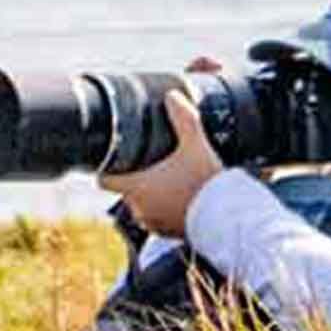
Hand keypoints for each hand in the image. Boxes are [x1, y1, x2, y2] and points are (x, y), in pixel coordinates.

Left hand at [96, 76, 223, 236]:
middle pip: (125, 189)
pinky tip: (180, 196)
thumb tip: (172, 96)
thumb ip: (183, 117)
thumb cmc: (206, 180)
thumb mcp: (196, 142)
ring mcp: (152, 223)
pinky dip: (164, 208)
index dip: (107, 167)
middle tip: (152, 161)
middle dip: (136, 177)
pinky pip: (157, 218)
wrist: (226, 215)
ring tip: (169, 178)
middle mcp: (138, 208)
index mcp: (136, 187)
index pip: (103, 179)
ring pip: (141, 204)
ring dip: (150, 194)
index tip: (116, 156)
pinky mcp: (167, 233)